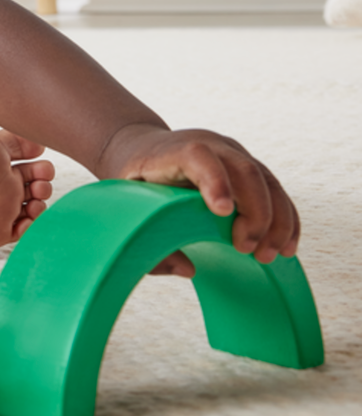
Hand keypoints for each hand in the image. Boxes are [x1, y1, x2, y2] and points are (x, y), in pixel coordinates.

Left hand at [99, 124, 299, 272]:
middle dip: (255, 214)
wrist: (140, 149)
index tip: (224, 213)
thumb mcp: (129, 205)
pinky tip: (286, 245)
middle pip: (244, 171)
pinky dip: (285, 218)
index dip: (214, 182)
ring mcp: (233, 153)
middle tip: (249, 250)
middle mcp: (211, 146)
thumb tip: (187, 270)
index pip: (199, 158)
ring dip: (277, 220)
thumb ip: (148, 237)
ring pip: (267, 181)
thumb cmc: (134, 182)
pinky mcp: (248, 167)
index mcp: (177, 151)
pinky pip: (275, 190)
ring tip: (271, 255)